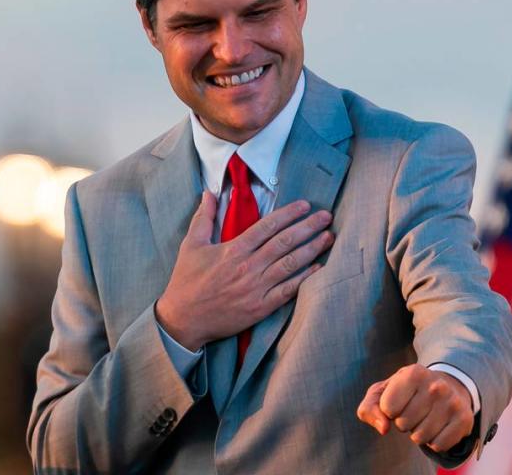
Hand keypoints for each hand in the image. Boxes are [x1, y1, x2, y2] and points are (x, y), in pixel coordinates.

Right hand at [155, 191, 333, 350]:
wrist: (183, 320)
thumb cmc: (186, 281)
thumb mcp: (191, 245)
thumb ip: (203, 217)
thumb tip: (208, 192)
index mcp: (233, 249)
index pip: (267, 226)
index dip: (289, 214)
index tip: (305, 205)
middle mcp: (248, 267)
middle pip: (285, 242)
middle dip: (308, 227)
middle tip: (326, 216)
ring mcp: (256, 288)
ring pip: (290, 264)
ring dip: (312, 249)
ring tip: (328, 237)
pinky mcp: (260, 307)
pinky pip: (288, 291)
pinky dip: (304, 279)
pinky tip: (318, 268)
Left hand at [357, 365, 473, 452]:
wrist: (446, 386)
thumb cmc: (406, 391)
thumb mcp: (383, 392)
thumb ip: (369, 408)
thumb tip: (383, 428)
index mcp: (414, 373)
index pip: (388, 408)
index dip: (389, 410)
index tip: (399, 401)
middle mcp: (436, 386)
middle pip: (403, 424)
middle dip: (404, 422)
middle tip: (414, 409)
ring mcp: (452, 402)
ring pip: (420, 438)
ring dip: (418, 433)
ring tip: (425, 417)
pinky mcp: (465, 420)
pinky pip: (438, 446)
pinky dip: (434, 442)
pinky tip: (438, 426)